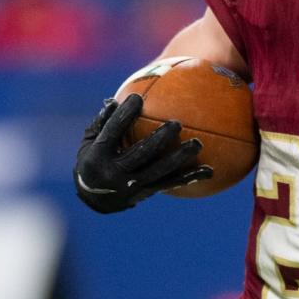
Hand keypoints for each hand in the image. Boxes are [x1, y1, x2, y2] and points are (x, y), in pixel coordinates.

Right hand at [74, 94, 211, 213]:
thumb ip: (102, 122)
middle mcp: (114, 173)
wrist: (94, 199)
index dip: (124, 116)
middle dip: (160, 139)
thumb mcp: (89, 142)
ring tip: (197, 143)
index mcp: (97, 156)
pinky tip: (209, 170)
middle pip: (141, 154)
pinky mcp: (147, 192)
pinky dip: (190, 176)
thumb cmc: (93, 160)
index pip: (112, 132)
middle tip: (176, 124)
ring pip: (160, 170)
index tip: (137, 99)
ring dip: (180, 157)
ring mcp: (132, 185)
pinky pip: (171, 183)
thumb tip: (114, 100)